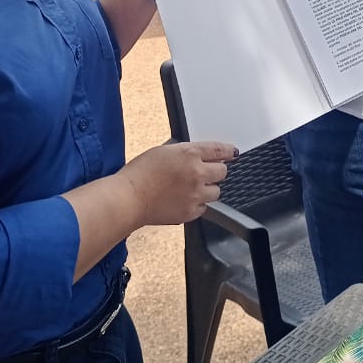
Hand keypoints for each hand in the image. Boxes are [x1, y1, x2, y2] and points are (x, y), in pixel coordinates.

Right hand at [118, 141, 235, 225]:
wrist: (129, 198)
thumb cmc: (139, 174)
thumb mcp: (163, 151)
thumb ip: (184, 153)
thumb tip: (196, 157)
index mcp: (189, 154)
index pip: (218, 150)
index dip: (227, 151)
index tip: (232, 153)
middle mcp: (197, 173)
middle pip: (222, 172)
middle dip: (215, 171)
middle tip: (205, 173)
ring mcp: (195, 194)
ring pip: (216, 192)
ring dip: (208, 189)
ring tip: (192, 189)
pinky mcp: (190, 212)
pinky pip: (204, 208)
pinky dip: (197, 204)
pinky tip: (184, 200)